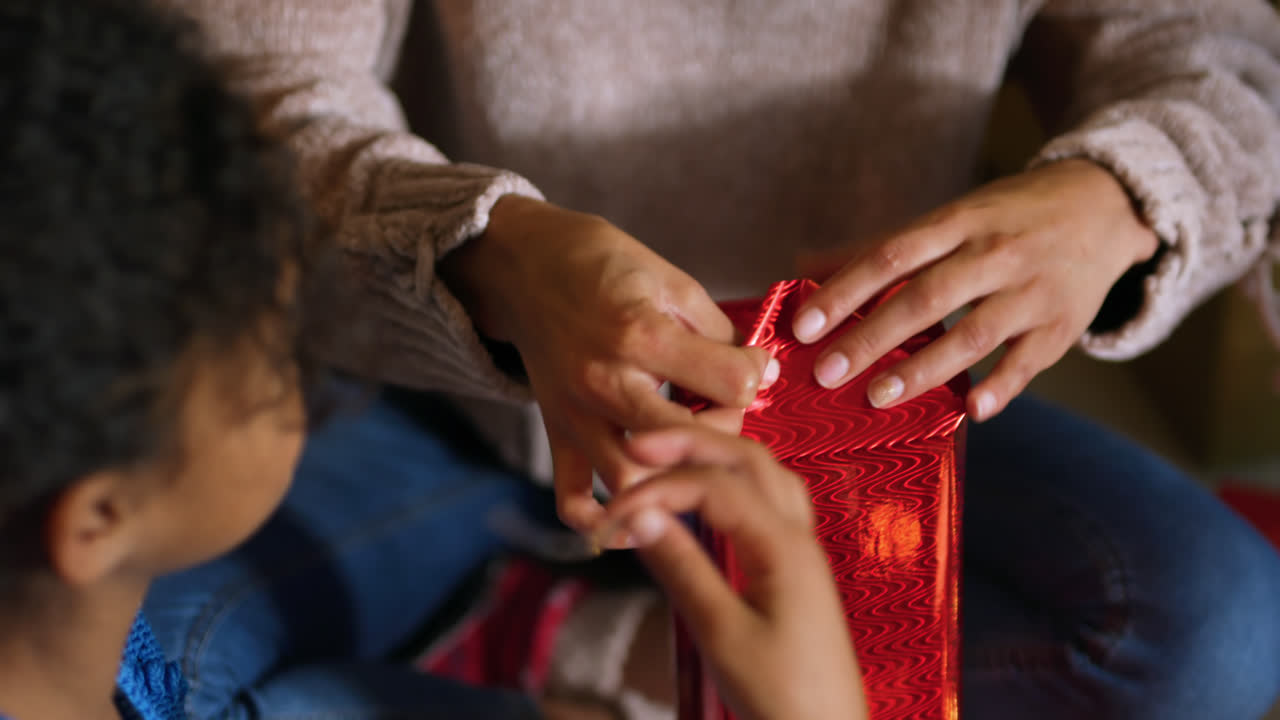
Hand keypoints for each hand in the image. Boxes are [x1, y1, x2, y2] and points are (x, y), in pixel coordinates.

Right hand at [442, 196, 774, 536]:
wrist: (525, 267)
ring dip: (672, 479)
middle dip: (724, 433)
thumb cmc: (604, 266)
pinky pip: (572, 501)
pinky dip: (604, 521)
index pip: (729, 382)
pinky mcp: (556, 436)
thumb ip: (718, 332)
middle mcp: (606, 384)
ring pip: (632, 482)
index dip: (755, 373)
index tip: (750, 364)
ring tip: (689, 454)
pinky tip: (639, 512)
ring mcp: (577, 416)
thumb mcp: (671, 281)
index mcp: (641, 335)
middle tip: (725, 413)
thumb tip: (758, 373)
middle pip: (686, 441)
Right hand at [595, 426, 865, 719]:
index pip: (715, 486)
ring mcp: (802, 551)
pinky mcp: (796, 570)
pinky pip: (772, 502)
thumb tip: (640, 516)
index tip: (612, 512)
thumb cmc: (781, 696)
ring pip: (765, 475)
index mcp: (784, 548)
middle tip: (637, 444)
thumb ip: (682, 567)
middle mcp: (799, 538)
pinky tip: (712, 496)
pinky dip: (736, 483)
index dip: (658, 488)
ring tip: (670, 456)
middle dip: (691, 443)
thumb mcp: (721, 633)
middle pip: (748, 460)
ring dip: (718, 456)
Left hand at [793, 159, 1158, 420]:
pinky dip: (1003, 386)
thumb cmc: (1006, 217)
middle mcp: (994, 253)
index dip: (845, 291)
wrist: (1103, 203)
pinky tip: (972, 412)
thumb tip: (802, 266)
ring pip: (974, 333)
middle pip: (926, 297)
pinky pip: (1029, 361)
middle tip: (826, 373)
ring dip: (925, 368)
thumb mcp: (948, 217)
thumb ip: (878, 248)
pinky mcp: (1061, 325)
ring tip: (878, 397)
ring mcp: (1031, 290)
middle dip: (872, 337)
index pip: (891, 256)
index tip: (804, 327)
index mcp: (957, 223)